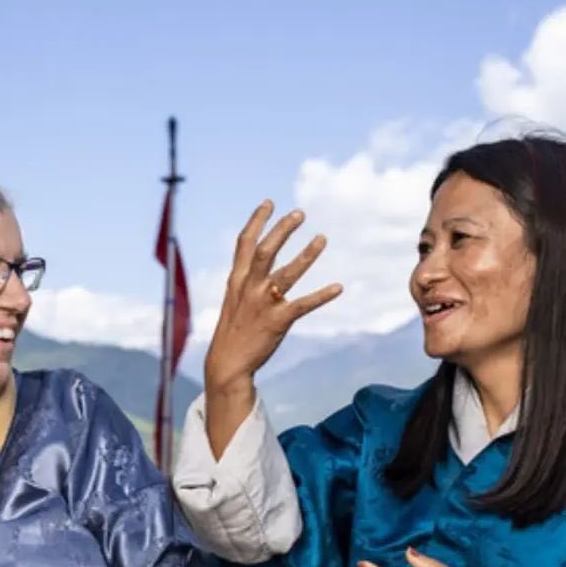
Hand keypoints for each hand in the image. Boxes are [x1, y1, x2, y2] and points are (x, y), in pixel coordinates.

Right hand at [204, 201, 342, 393]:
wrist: (227, 363)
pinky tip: (338, 287)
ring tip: (322, 238)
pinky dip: (321, 296)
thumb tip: (258, 261)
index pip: (244, 243)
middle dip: (282, 230)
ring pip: (286, 274)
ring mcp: (262, 304)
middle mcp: (249, 288)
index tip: (269, 203)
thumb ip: (246, 279)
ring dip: (306, 255)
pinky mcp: (277, 322)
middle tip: (300, 213)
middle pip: (265, 251)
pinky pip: (302, 305)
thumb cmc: (234, 331)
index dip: (257, 221)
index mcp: (236, 281)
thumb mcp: (234, 300)